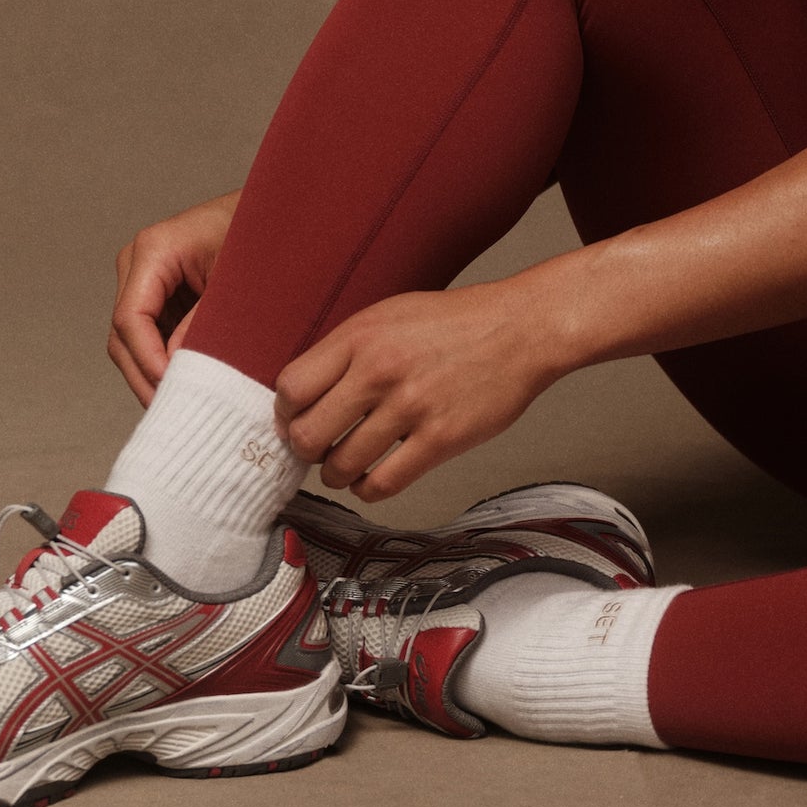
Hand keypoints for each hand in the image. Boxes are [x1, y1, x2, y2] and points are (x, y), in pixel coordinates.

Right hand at [108, 191, 241, 405]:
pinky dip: (163, 362)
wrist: (275, 213)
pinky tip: (186, 386)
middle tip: (174, 411)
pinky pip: (149, 337)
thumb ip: (205, 323)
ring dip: (152, 374)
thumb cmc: (260, 234)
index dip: (147, 360)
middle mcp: (139, 263)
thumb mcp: (237, 280)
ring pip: (131, 342)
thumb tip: (177, 369)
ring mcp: (144, 279)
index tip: (172, 389)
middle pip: (123, 336)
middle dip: (145, 376)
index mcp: (154, 249)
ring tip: (181, 406)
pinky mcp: (157, 295)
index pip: (130, 319)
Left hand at [275, 276, 565, 502]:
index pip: (291, 388)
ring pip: (341, 466)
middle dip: (306, 450)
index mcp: (361, 335)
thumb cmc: (454, 323)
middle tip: (320, 448)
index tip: (297, 419)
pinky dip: (368, 490)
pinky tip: (374, 477)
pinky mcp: (440, 439)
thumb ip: (345, 351)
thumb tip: (301, 396)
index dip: (286, 413)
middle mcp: (380, 370)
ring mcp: (411, 406)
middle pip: (307, 435)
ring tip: (348, 465)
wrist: (519, 328)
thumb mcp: (389, 316)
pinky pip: (382, 484)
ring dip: (337, 474)